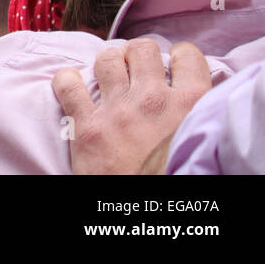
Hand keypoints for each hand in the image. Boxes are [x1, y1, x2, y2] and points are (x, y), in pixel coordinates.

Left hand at [53, 39, 210, 174]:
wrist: (141, 214)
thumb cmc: (174, 176)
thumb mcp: (198, 139)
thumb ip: (192, 112)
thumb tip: (186, 92)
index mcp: (190, 106)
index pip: (187, 55)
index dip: (176, 57)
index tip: (170, 67)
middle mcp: (153, 101)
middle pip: (141, 49)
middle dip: (137, 56)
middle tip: (135, 73)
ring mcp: (118, 111)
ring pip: (107, 58)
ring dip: (106, 64)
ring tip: (108, 80)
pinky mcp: (86, 126)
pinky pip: (68, 83)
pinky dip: (67, 82)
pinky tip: (74, 90)